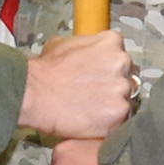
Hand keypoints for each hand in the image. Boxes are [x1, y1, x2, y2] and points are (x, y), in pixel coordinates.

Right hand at [18, 31, 133, 137]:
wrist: (35, 93)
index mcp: (112, 41)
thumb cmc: (45, 70)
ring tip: (90, 109)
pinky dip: (108, 123)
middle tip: (93, 95)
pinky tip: (91, 120)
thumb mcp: (64, 43)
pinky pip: (121, 120)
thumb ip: (86, 46)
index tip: (98, 78)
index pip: (121, 57)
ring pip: (126, 100)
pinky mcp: (119, 112)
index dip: (109, 70)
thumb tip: (89, 53)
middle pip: (128, 77)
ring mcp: (122, 88)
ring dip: (112, 106)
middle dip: (114, 87)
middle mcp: (122, 61)